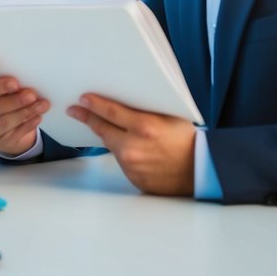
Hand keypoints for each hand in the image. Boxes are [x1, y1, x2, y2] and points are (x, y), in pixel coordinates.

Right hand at [0, 56, 48, 155]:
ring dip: (23, 109)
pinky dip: (27, 124)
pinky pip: (12, 132)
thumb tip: (26, 70)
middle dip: (0, 88)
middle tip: (17, 84)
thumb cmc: (2, 98)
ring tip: (41, 103)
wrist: (1, 130)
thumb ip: (5, 76)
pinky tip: (38, 116)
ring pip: (1, 117)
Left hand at [68, 94, 194, 195]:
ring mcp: (132, 165)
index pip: (109, 112)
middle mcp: (134, 146)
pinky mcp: (133, 178)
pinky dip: (123, 153)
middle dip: (86, 118)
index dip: (93, 104)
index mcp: (144, 126)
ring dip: (109, 136)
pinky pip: (122, 161)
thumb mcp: (168, 116)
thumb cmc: (186, 139)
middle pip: (101, 129)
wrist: (201, 170)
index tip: (82, 99)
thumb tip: (120, 98)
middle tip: (74, 110)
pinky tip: (130, 147)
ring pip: (111, 146)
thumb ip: (143, 109)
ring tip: (105, 125)